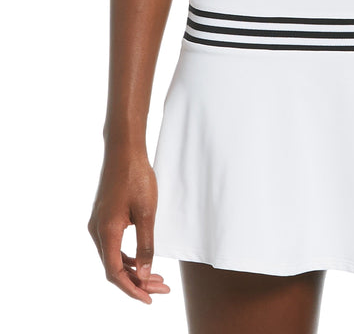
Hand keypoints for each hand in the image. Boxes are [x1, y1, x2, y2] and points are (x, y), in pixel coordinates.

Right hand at [87, 148, 170, 302]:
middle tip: (162, 288)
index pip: (114, 272)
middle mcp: (96, 231)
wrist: (124, 150)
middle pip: (113, 268)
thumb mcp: (147, 212)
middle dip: (137, 281)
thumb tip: (144, 273)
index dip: (132, 289)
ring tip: (157, 278)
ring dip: (133, 270)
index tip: (150, 298)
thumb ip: (145, 244)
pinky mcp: (103, 217)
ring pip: (112, 257)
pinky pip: (112, 245)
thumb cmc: (137, 177)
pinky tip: (142, 260)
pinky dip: (127, 256)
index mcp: (106, 231)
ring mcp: (98, 224)